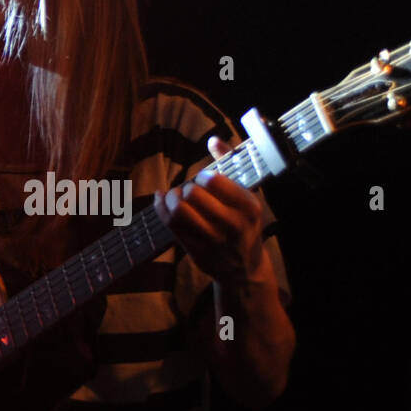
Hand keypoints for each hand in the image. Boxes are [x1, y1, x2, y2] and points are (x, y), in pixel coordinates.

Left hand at [152, 136, 264, 287]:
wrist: (244, 270)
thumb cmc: (245, 224)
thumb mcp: (248, 196)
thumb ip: (231, 165)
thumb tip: (213, 139)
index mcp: (249, 206)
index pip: (213, 181)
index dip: (202, 176)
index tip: (204, 180)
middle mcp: (233, 225)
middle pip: (193, 194)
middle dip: (186, 187)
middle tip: (189, 190)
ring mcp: (213, 240)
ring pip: (179, 210)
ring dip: (171, 197)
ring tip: (176, 196)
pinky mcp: (196, 251)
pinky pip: (171, 225)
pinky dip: (161, 208)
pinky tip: (162, 201)